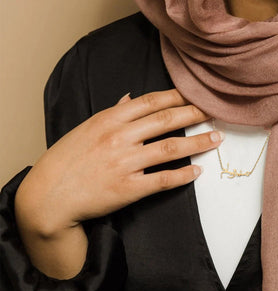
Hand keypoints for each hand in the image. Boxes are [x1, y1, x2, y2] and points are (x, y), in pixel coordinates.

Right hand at [15, 89, 222, 235]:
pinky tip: (198, 171)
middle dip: (194, 113)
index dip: (177, 96)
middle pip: (166, 120)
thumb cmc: (66, 159)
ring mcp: (125, 164)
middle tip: (214, 110)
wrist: (48, 197)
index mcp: (109, 120)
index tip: (195, 93)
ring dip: (198, 142)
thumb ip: (113, 112)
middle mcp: (119, 138)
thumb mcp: (86, 128)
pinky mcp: (128, 189)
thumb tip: (131, 97)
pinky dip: (184, 175)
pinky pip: (163, 180)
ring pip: (171, 148)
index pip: (151, 101)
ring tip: (216, 138)